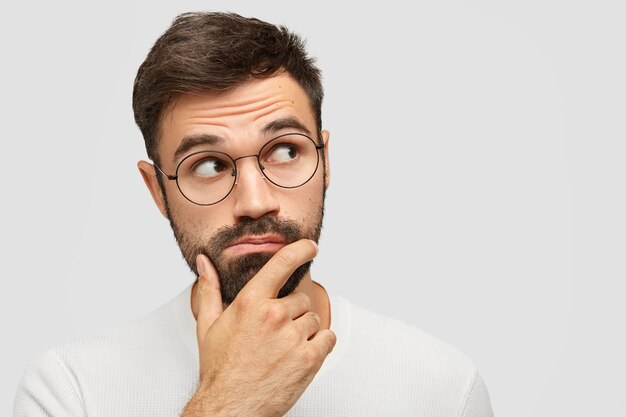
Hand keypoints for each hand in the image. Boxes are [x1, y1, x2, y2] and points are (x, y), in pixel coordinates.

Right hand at [182, 239, 336, 416]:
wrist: (231, 408)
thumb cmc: (220, 369)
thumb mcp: (208, 326)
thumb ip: (209, 289)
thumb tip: (204, 262)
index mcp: (250, 302)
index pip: (282, 263)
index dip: (300, 250)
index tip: (310, 247)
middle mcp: (273, 315)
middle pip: (301, 299)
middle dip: (292, 313)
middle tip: (274, 333)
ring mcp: (293, 337)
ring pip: (314, 319)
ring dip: (304, 330)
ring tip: (282, 348)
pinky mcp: (309, 359)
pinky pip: (328, 338)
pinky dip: (320, 344)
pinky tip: (300, 354)